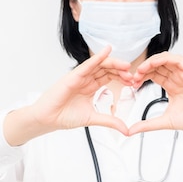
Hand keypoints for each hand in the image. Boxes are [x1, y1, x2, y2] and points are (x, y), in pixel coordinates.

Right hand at [4, 46, 133, 145]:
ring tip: (126, 65)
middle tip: (133, 74)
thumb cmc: (64, 116)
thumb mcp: (93, 118)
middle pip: (106, 69)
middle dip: (120, 70)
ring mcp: (79, 76)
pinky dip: (97, 57)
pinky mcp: (73, 76)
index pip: (109, 77)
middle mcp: (86, 79)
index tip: (133, 82)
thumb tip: (126, 129)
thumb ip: (109, 121)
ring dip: (113, 63)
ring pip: (99, 65)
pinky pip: (87, 65)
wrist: (48, 119)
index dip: (121, 77)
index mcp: (90, 87)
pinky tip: (107, 51)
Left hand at [127, 52, 182, 148]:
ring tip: (141, 70)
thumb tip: (131, 131)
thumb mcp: (165, 121)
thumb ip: (147, 124)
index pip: (153, 75)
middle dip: (143, 69)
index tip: (132, 84)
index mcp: (172, 86)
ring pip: (166, 60)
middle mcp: (178, 77)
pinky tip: (154, 64)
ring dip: (151, 62)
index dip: (141, 77)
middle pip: (157, 66)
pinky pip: (177, 60)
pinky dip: (164, 59)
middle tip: (133, 77)